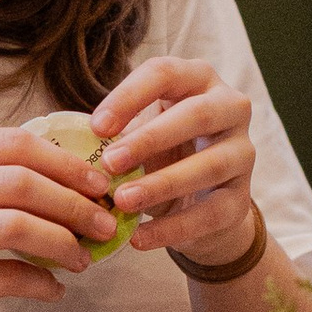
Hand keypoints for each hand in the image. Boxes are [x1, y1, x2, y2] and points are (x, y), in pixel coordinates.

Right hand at [0, 125, 116, 311]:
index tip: (100, 182)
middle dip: (76, 203)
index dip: (67, 161)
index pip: (13, 143)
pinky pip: (3, 279)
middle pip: (20, 182)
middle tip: (105, 223)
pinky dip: (40, 284)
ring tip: (86, 258)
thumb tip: (73, 171)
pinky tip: (55, 289)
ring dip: (65, 243)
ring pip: (16, 227)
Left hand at [91, 54, 257, 269]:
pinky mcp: (241, 198)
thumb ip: (114, 133)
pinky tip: (139, 238)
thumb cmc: (162, 150)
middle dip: (150, 139)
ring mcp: (242, 153)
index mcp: (198, 79)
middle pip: (196, 115)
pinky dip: (172, 229)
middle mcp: (230, 108)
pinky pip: (210, 213)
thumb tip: (69, 147)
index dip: (129, 97)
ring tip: (122, 202)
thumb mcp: (140, 131)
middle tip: (110, 163)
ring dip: (162, 184)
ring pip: (209, 165)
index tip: (96, 128)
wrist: (201, 201)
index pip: (165, 73)